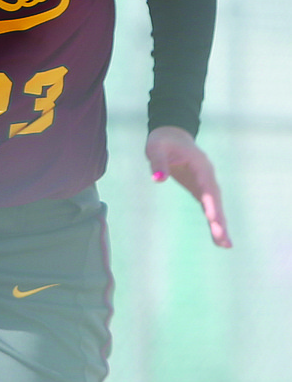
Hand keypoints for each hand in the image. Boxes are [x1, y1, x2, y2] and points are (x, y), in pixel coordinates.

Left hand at [146, 126, 231, 248]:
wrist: (171, 136)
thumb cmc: (163, 142)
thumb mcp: (156, 148)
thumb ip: (158, 162)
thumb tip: (158, 179)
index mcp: (200, 165)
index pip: (207, 187)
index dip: (211, 203)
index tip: (213, 219)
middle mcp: (207, 176)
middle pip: (215, 200)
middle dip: (219, 220)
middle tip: (223, 240)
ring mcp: (205, 183)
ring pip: (215, 206)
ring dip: (220, 225)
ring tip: (225, 245)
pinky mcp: (199, 189)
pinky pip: (208, 207)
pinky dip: (213, 222)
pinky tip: (217, 239)